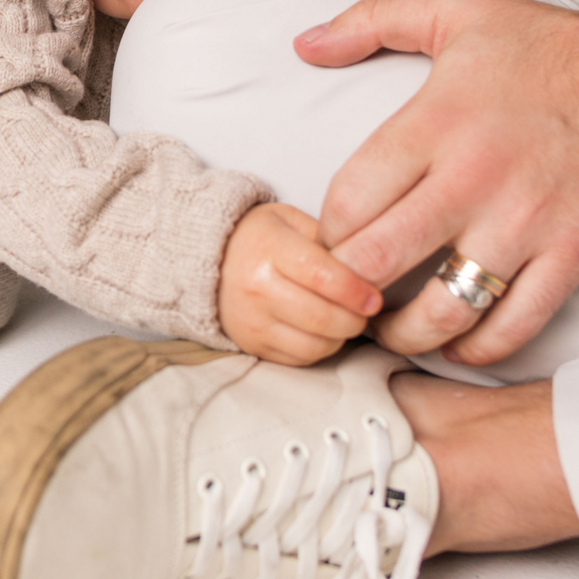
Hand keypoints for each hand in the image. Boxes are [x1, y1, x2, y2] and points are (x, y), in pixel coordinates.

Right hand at [218, 202, 381, 364]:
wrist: (205, 259)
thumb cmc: (255, 238)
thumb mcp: (288, 220)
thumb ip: (328, 239)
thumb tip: (366, 270)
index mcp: (268, 248)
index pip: (322, 275)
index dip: (355, 289)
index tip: (373, 296)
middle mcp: (256, 288)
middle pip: (323, 316)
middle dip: (356, 318)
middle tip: (364, 308)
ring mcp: (253, 321)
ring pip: (316, 344)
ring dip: (341, 336)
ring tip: (342, 318)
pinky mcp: (253, 344)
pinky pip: (302, 358)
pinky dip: (321, 347)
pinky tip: (320, 329)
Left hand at [295, 0, 578, 364]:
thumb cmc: (550, 48)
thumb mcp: (454, 12)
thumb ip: (370, 22)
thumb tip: (307, 44)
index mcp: (433, 125)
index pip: (348, 202)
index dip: (324, 235)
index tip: (327, 242)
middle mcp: (473, 180)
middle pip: (378, 262)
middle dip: (348, 289)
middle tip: (344, 295)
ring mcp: (525, 223)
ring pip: (443, 310)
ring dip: (404, 333)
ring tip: (389, 330)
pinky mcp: (573, 253)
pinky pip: (516, 325)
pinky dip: (478, 347)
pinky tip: (456, 342)